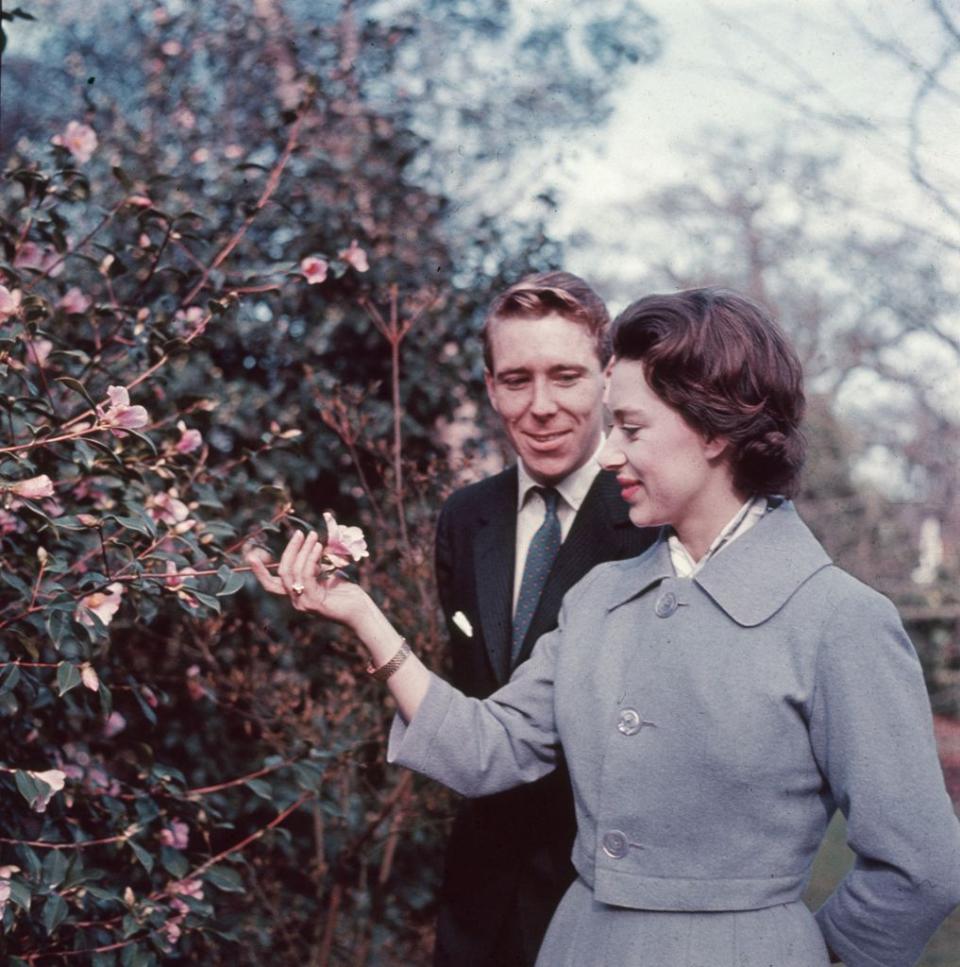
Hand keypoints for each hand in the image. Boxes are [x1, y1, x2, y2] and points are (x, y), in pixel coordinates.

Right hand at [246, 530, 372, 630]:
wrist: (361, 612)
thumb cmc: (347, 594)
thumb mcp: (327, 576)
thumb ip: (314, 566)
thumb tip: (310, 548)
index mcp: (296, 595)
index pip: (272, 584)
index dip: (260, 571)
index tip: (251, 556)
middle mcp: (296, 601)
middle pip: (282, 572)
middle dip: (289, 550)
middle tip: (300, 534)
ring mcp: (304, 602)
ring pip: (293, 572)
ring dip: (303, 550)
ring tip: (314, 536)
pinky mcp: (314, 601)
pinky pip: (306, 575)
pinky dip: (311, 558)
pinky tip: (319, 547)